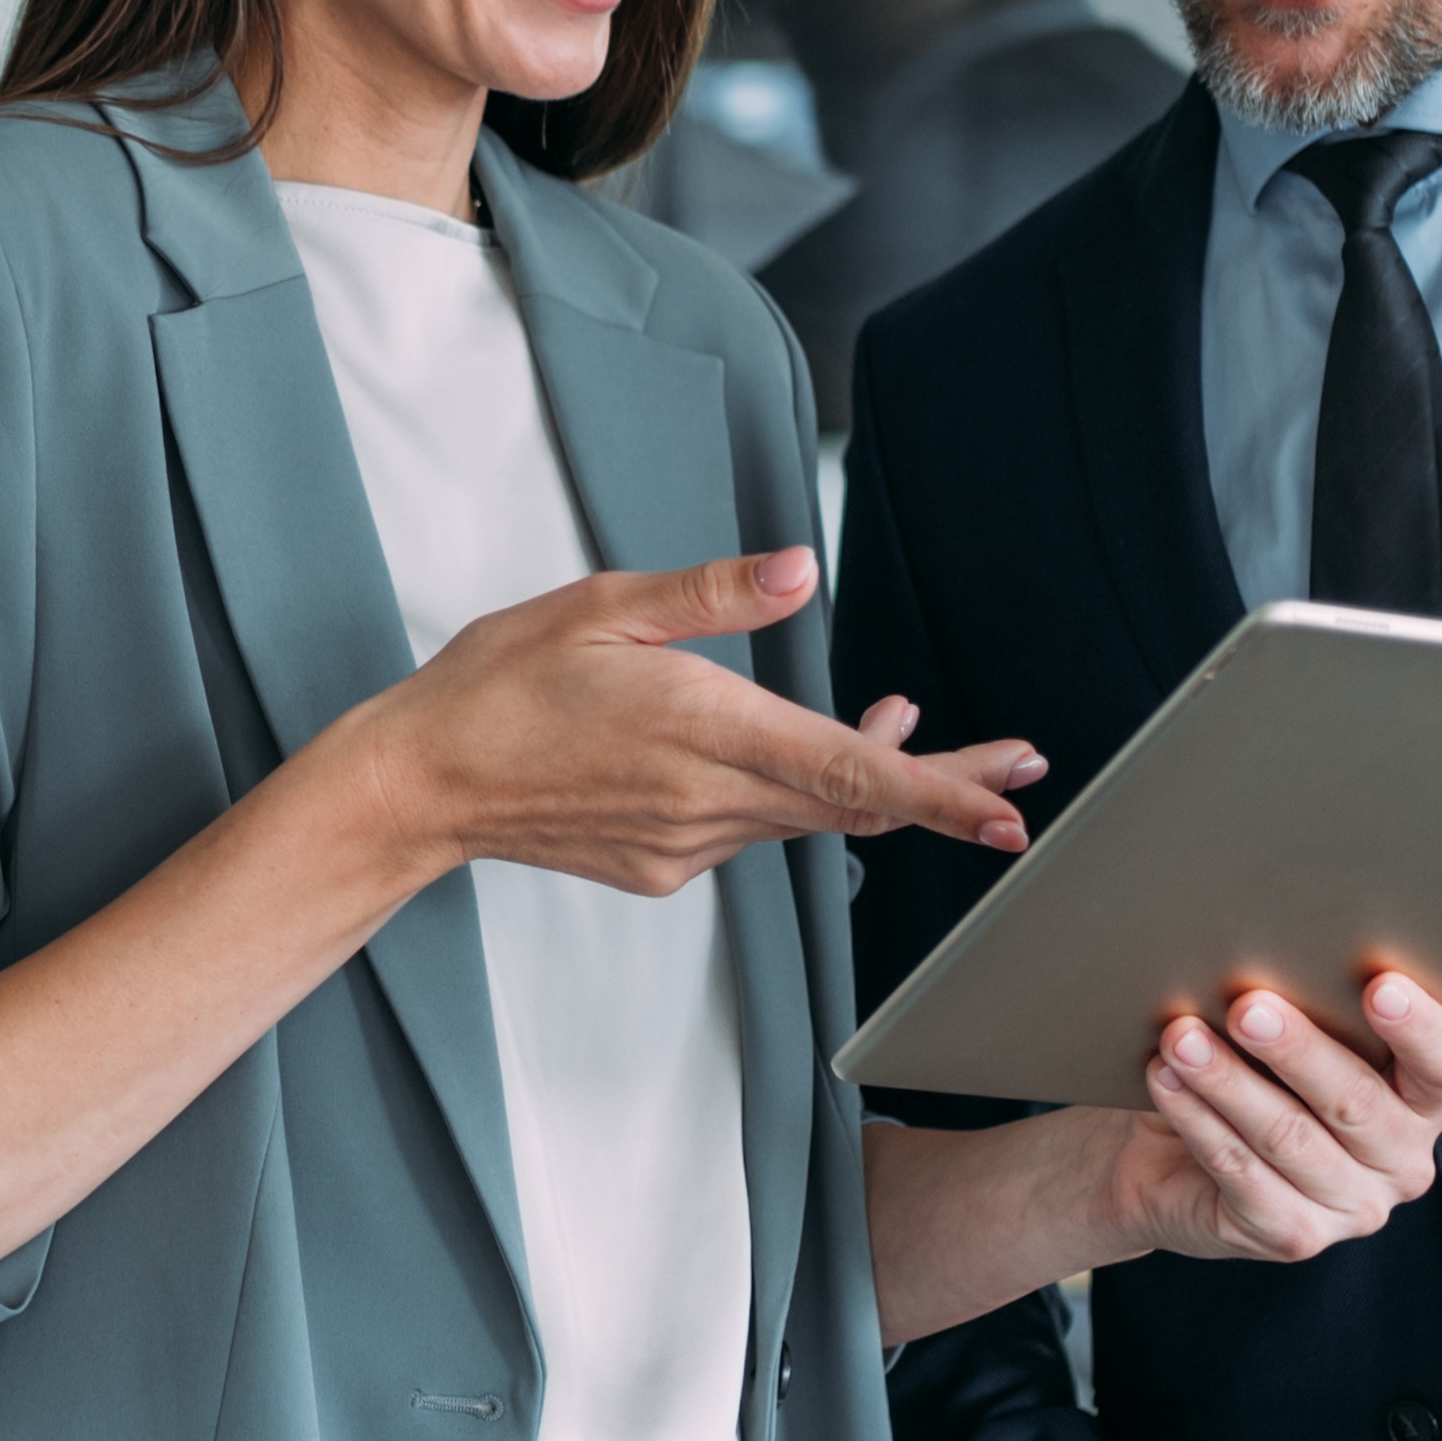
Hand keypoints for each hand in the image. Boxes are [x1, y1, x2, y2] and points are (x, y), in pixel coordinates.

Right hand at [335, 548, 1043, 896]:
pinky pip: (747, 829)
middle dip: (943, 788)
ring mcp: (684, 844)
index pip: (846, 772)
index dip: (938, 794)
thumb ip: (711, 594)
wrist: (422, 782)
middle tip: (1018, 773)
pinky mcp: (662, 867)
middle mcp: (703, 800)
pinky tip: (785, 754)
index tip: (1005, 812)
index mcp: (699, 726)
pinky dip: (787, 793)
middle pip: (853, 805)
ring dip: (860, 777)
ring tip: (909, 726)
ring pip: (802, 814)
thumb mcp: (602, 604)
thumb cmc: (499, 683)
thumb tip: (799, 573)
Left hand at [1103, 973, 1441, 1262]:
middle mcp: (1402, 1161)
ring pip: (1288, 1137)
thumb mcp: (1297, 1034)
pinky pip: (1241, 1172)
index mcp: (1423, 1101)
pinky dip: (1199, 1121)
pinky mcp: (1293, 1236)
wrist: (1175, 1160)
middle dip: (1296, 1048)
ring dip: (1228, 1081)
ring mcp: (1352, 1206)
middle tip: (1245, 1005)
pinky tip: (1168, 1082)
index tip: (1380, 984)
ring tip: (1182, 1037)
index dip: (1417, 1026)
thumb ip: (1330, 1000)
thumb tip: (1338, 935)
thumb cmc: (1253, 1077)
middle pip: (1355, 1101)